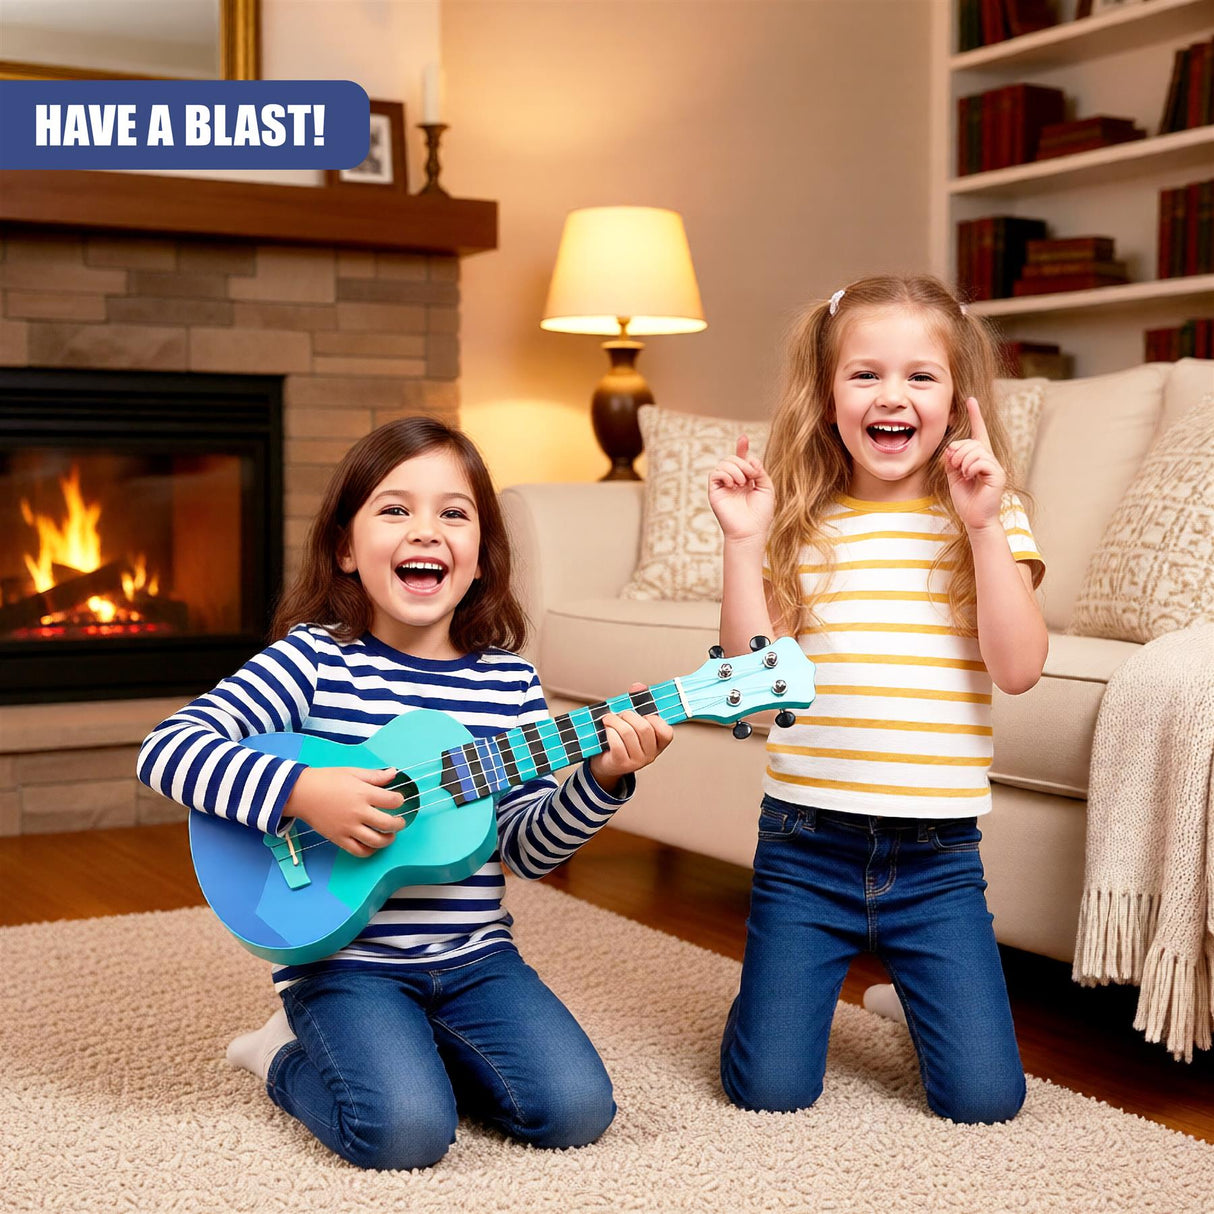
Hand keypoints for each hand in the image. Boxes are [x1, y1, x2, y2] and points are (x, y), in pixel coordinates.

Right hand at [285, 766, 405, 856]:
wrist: (301, 793)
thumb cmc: (326, 780)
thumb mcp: (352, 772)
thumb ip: (375, 776)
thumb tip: (394, 773)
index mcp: (363, 793)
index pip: (392, 801)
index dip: (400, 800)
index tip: (398, 800)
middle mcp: (358, 812)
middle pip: (388, 824)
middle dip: (399, 824)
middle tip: (400, 822)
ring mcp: (348, 827)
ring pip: (376, 841)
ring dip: (388, 839)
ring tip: (390, 835)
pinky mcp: (339, 838)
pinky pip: (359, 850)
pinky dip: (370, 851)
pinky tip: (373, 844)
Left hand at [588, 683, 674, 794]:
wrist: (605, 763)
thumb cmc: (620, 739)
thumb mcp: (631, 721)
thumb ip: (637, 702)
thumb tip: (638, 686)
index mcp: (658, 744)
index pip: (666, 731)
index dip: (654, 719)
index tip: (643, 715)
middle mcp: (651, 755)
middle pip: (644, 728)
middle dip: (629, 716)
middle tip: (620, 714)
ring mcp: (636, 761)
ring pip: (628, 733)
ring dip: (614, 721)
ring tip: (608, 719)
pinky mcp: (621, 764)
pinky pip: (616, 742)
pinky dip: (609, 731)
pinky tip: (606, 730)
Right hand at [708, 435, 773, 544]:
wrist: (750, 531)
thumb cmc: (760, 514)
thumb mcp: (767, 488)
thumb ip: (760, 470)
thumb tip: (750, 458)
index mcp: (746, 480)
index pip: (741, 460)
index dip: (742, 448)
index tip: (743, 438)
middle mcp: (733, 481)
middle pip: (733, 458)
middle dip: (743, 462)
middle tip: (751, 476)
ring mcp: (723, 486)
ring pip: (724, 463)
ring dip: (736, 469)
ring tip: (743, 483)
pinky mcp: (714, 492)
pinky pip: (715, 473)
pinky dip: (726, 474)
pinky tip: (733, 485)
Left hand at [944, 397, 1005, 532]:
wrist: (974, 518)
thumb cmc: (965, 499)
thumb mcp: (952, 476)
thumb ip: (951, 460)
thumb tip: (951, 448)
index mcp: (979, 457)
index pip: (978, 432)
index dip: (975, 415)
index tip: (970, 399)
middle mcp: (989, 458)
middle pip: (970, 442)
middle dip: (957, 453)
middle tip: (955, 468)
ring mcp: (995, 466)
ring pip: (974, 450)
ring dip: (962, 462)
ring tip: (964, 475)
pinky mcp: (997, 475)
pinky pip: (981, 461)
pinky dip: (970, 468)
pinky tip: (970, 478)